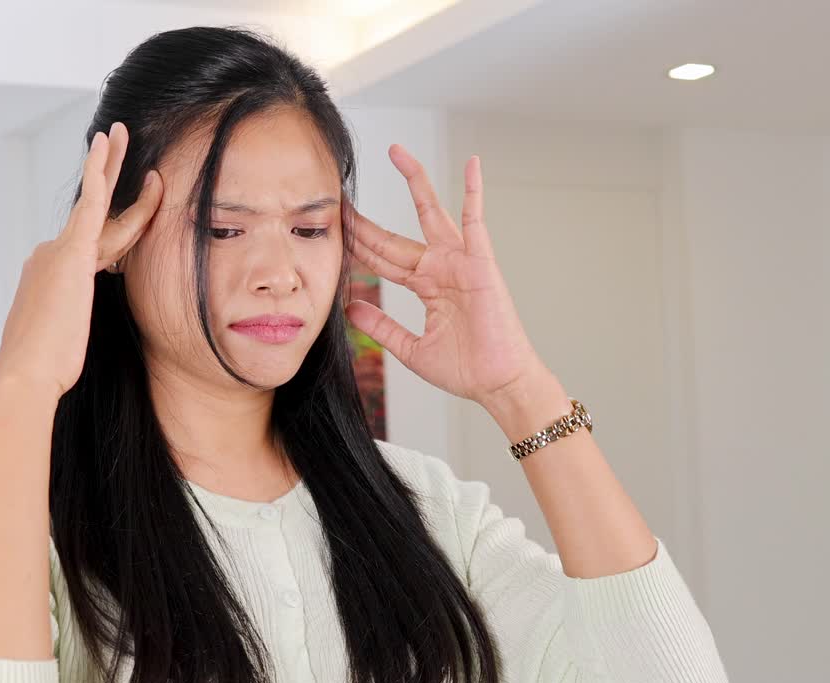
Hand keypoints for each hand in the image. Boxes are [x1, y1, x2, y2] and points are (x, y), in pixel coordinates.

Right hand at [0, 122, 163, 396]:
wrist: (25, 371)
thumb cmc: (43, 367)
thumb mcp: (61, 341)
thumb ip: (68, 321)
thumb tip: (69, 328)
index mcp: (53, 276)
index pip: (94, 244)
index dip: (120, 227)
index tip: (137, 217)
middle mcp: (50, 256)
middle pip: (92, 212)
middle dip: (105, 175)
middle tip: (113, 141)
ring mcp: (58, 251)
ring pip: (95, 202)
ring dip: (107, 165)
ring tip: (117, 134)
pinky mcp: (71, 253)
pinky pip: (90, 204)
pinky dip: (97, 174)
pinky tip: (104, 146)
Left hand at [345, 146, 545, 406]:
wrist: (498, 384)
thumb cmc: (465, 369)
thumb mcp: (410, 349)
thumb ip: (381, 327)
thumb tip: (350, 308)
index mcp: (424, 286)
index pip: (381, 259)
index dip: (356, 245)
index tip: (331, 229)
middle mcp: (439, 268)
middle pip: (392, 237)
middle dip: (364, 219)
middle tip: (339, 194)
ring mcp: (459, 262)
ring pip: (430, 213)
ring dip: (415, 181)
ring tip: (396, 152)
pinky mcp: (481, 263)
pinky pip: (476, 220)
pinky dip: (474, 191)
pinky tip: (472, 164)